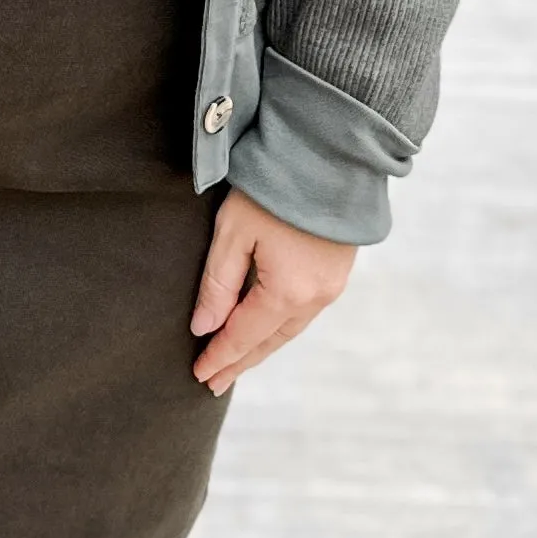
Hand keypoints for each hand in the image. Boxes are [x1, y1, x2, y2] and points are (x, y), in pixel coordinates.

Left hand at [191, 189, 354, 390]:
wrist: (332, 155)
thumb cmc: (277, 188)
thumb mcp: (234, 232)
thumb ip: (218, 284)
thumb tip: (204, 327)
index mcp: (287, 292)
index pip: (243, 336)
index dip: (219, 356)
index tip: (198, 374)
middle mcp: (315, 298)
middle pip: (269, 340)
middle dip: (240, 361)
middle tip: (214, 382)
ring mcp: (331, 286)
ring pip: (289, 329)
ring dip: (261, 346)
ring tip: (237, 361)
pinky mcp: (338, 271)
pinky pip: (304, 312)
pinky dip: (280, 326)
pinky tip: (267, 328)